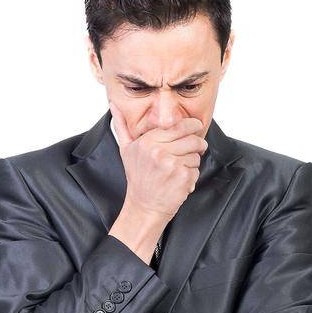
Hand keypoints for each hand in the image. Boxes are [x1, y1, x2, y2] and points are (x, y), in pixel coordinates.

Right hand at [109, 100, 206, 220]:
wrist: (143, 207)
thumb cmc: (138, 179)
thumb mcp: (126, 150)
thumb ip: (122, 126)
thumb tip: (113, 105)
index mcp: (148, 142)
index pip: (178, 126)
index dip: (192, 125)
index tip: (196, 127)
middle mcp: (159, 152)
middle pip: (192, 139)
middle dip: (198, 144)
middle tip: (197, 148)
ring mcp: (171, 165)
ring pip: (196, 156)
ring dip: (192, 163)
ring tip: (178, 170)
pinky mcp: (182, 178)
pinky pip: (196, 171)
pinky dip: (192, 177)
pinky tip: (179, 181)